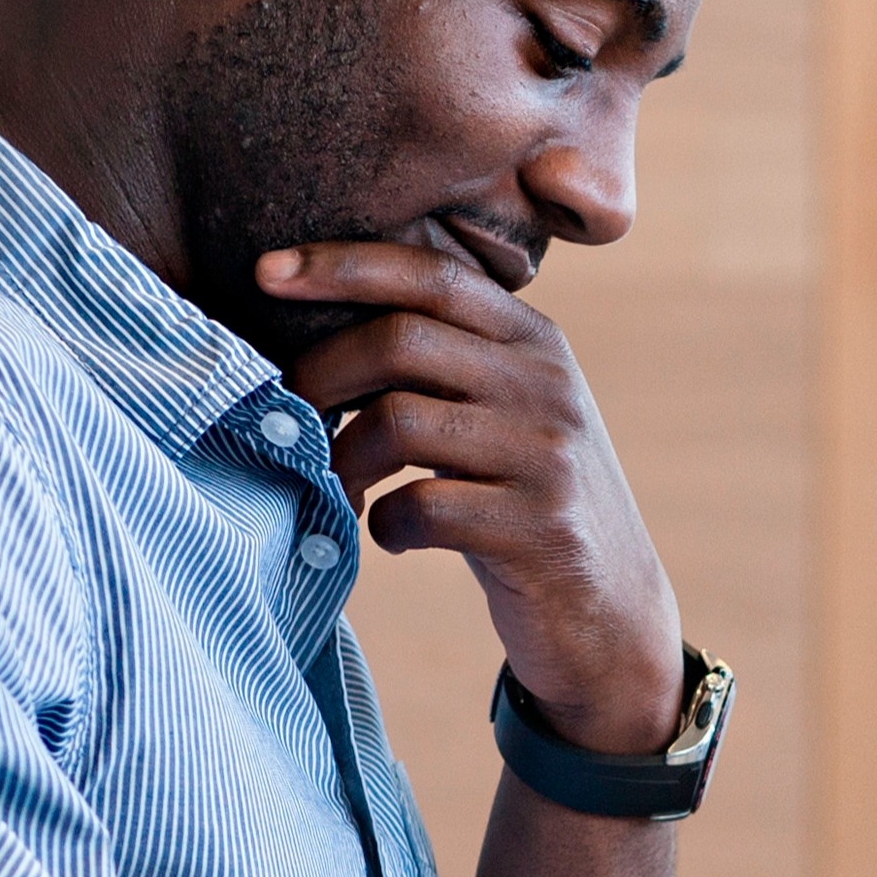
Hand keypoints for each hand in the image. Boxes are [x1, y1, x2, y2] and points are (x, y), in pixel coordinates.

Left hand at [263, 242, 684, 753]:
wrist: (611, 611)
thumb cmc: (524, 502)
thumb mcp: (506, 414)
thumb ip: (446, 364)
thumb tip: (314, 335)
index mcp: (534, 340)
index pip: (430, 275)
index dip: (341, 265)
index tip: (265, 271)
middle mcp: (546, 383)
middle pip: (400, 340)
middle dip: (319, 375)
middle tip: (286, 418)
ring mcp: (546, 454)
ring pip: (398, 422)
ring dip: (341, 461)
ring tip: (340, 490)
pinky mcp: (539, 527)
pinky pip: (419, 508)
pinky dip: (383, 526)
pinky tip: (392, 537)